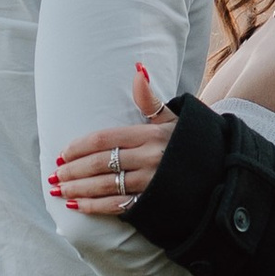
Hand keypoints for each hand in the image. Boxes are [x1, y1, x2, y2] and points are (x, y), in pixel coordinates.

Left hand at [52, 63, 176, 215]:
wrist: (219, 175)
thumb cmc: (189, 143)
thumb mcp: (173, 118)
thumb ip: (150, 99)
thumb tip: (137, 68)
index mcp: (150, 134)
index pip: (104, 138)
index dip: (79, 147)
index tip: (62, 153)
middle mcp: (149, 158)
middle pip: (100, 163)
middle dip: (73, 170)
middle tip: (54, 175)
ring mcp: (150, 182)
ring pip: (105, 186)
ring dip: (78, 189)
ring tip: (59, 190)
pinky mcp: (152, 203)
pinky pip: (117, 206)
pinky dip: (95, 207)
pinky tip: (77, 206)